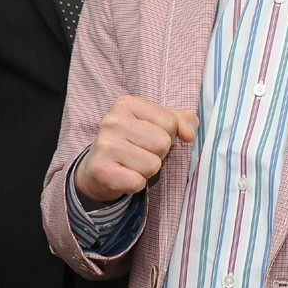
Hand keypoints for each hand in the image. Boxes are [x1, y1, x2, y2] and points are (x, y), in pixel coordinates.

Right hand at [75, 95, 197, 208]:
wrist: (98, 169)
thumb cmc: (133, 143)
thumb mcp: (157, 124)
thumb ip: (181, 121)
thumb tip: (189, 134)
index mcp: (126, 103)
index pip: (170, 122)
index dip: (167, 135)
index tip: (148, 137)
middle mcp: (112, 120)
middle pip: (162, 143)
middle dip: (157, 154)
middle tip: (139, 153)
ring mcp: (104, 145)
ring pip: (152, 165)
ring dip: (147, 170)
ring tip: (132, 164)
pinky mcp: (101, 170)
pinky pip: (138, 182)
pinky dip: (136, 184)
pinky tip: (123, 176)